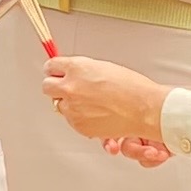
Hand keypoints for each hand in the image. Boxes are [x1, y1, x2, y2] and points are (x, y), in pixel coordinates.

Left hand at [43, 53, 169, 152]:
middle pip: (47, 86)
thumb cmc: (131, 87)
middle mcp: (70, 87)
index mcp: (76, 68)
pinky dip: (79, 117)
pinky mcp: (78, 124)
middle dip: (56, 87)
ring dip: (69, 104)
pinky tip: (95, 113)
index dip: (54, 70)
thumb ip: (81, 70)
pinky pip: (71, 120)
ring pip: (59, 105)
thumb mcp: (102, 67)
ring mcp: (73, 107)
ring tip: (90, 103)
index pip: (50, 66)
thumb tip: (70, 71)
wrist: (144, 109)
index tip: (55, 72)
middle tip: (68, 88)